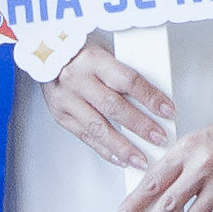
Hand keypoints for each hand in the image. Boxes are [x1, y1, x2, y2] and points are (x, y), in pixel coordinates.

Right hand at [44, 41, 175, 171]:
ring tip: (141, 159)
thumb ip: (123, 73)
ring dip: (123, 147)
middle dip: (140, 126)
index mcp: (93, 59)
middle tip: (159, 138)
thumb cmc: (79, 52)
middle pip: (114, 107)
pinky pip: (85, 136)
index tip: (168, 110)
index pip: (128, 80)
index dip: (151, 97)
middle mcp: (77, 79)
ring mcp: (66, 99)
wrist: (44, 52)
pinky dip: (104, 150)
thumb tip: (154, 98)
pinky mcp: (60, 114)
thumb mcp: (104, 52)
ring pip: (99, 128)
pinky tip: (120, 158)